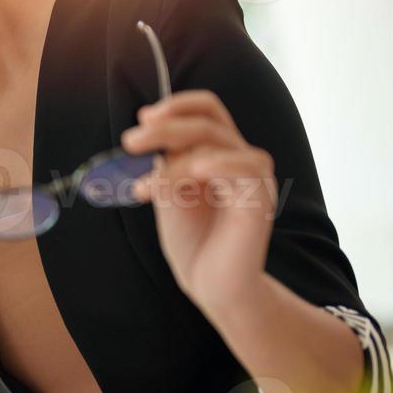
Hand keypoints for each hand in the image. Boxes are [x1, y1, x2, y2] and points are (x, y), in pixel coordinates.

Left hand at [121, 89, 276, 310]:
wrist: (212, 287)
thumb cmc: (193, 242)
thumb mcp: (169, 194)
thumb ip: (166, 164)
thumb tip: (150, 132)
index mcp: (218, 153)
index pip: (207, 109)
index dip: (177, 105)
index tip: (143, 117)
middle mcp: (239, 160)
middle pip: (208, 121)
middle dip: (165, 128)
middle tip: (130, 142)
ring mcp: (252, 177)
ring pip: (218, 141)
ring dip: (175, 158)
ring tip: (143, 189)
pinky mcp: (261, 198)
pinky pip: (248, 165)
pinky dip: (218, 162)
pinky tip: (194, 171)